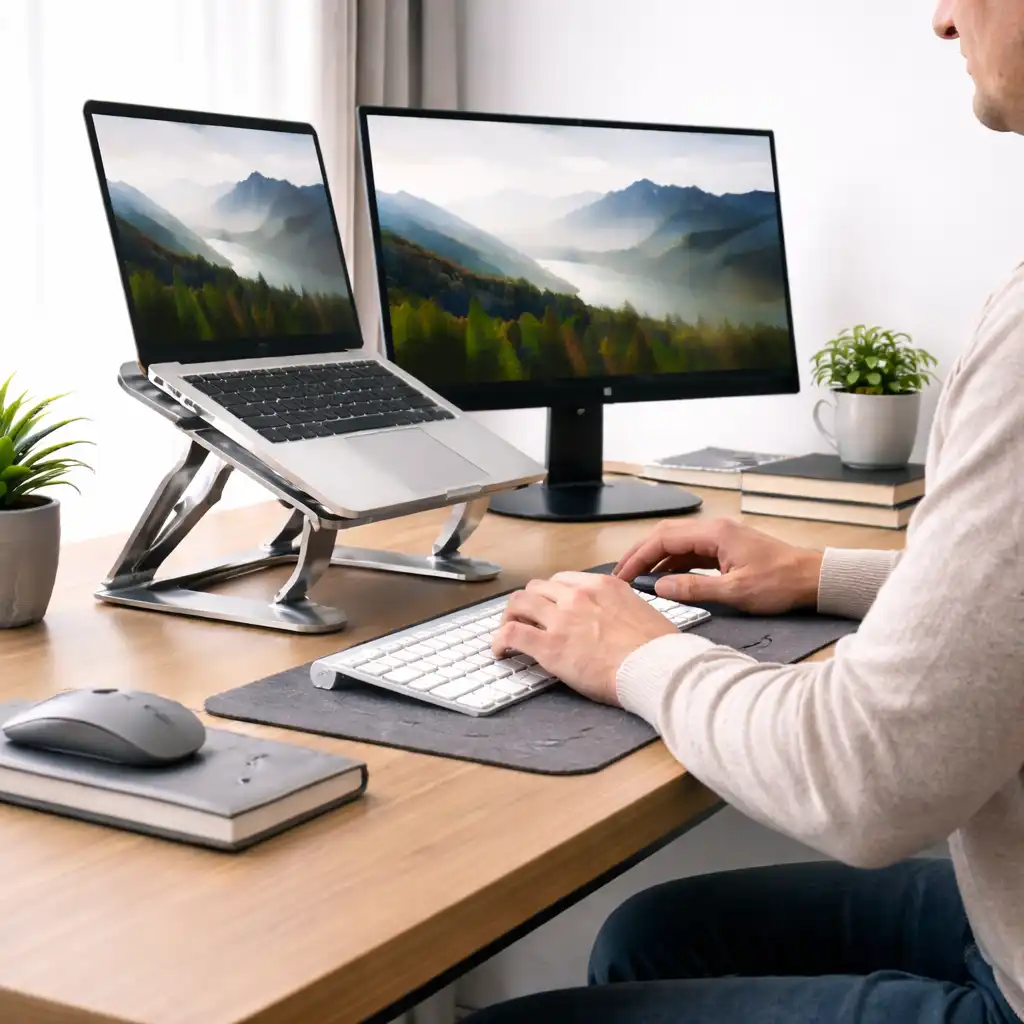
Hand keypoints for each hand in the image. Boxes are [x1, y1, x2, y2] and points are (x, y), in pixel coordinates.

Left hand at [491, 572, 676, 704]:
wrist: (657, 667)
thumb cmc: (658, 648)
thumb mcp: (640, 611)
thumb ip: (619, 607)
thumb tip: (614, 618)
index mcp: (603, 586)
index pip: (563, 580)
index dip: (550, 593)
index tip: (548, 605)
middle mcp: (578, 596)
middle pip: (537, 588)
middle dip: (528, 602)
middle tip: (525, 618)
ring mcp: (562, 619)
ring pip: (519, 603)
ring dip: (510, 615)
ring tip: (507, 630)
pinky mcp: (550, 646)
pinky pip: (512, 633)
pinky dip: (500, 639)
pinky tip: (500, 649)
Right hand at [614, 517, 822, 614]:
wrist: (813, 579)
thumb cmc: (781, 583)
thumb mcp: (735, 592)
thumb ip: (693, 589)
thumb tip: (659, 587)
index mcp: (715, 533)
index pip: (663, 540)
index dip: (639, 558)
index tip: (623, 576)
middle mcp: (715, 529)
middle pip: (665, 536)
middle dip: (640, 555)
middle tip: (621, 575)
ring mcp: (720, 538)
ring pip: (676, 544)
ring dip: (655, 560)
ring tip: (636, 579)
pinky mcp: (726, 549)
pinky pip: (690, 552)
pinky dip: (672, 564)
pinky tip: (663, 579)